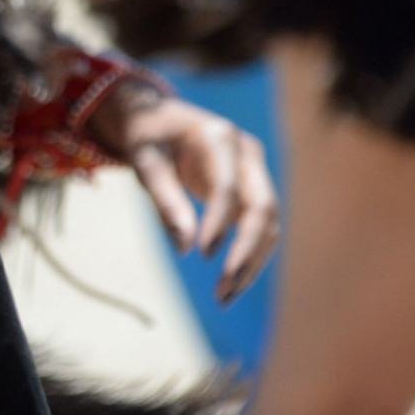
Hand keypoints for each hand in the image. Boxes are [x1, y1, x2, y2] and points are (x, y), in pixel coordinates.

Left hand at [89, 84, 280, 304]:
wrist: (159, 117)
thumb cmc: (148, 137)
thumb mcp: (146, 162)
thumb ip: (166, 200)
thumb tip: (185, 249)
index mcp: (219, 137)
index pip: (228, 187)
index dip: (218, 223)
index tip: (201, 255)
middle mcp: (248, 153)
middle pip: (263, 208)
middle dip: (246, 252)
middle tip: (223, 290)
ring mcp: (256, 171)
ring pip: (269, 224)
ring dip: (251, 262)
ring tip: (224, 297)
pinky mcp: (255, 190)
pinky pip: (261, 227)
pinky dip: (249, 256)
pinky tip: (231, 284)